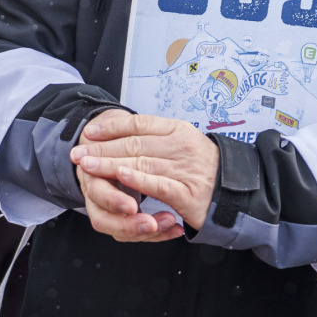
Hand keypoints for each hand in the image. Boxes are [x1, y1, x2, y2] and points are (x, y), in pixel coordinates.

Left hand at [72, 113, 219, 232]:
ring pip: (141, 162)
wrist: (237, 192)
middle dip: (102, 148)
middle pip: (134, 143)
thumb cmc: (204, 167)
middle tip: (79, 152)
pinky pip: (159, 184)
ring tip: (88, 165)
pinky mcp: (187, 192)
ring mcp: (184, 168)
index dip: (112, 126)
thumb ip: (157, 136)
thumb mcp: (184, 142)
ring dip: (110, 164)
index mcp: (178, 129)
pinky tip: (120, 176)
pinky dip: (139, 180)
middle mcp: (181, 145)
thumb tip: (124, 131)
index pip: (139, 123)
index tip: (90, 131)